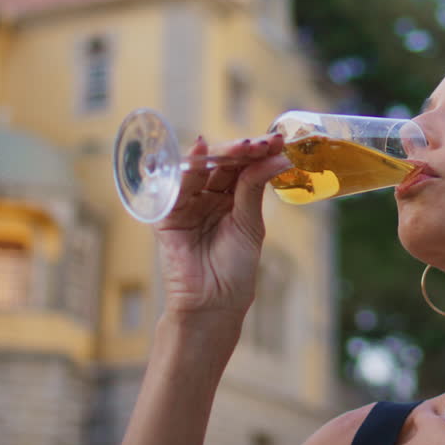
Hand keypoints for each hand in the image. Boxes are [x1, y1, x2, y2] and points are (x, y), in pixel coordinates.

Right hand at [153, 133, 291, 317]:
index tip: (277, 140)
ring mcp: (188, 203)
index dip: (259, 152)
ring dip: (222, 154)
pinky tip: (201, 150)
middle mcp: (208, 196)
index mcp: (232, 198)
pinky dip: (188, 167)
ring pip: (202, 169)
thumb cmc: (235, 270)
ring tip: (245, 146)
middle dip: (243, 149)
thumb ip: (254, 189)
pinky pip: (176, 186)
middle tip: (263, 141)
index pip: (243, 166)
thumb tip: (277, 157)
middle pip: (222, 163)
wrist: (213, 304)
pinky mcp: (167, 214)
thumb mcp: (249, 225)